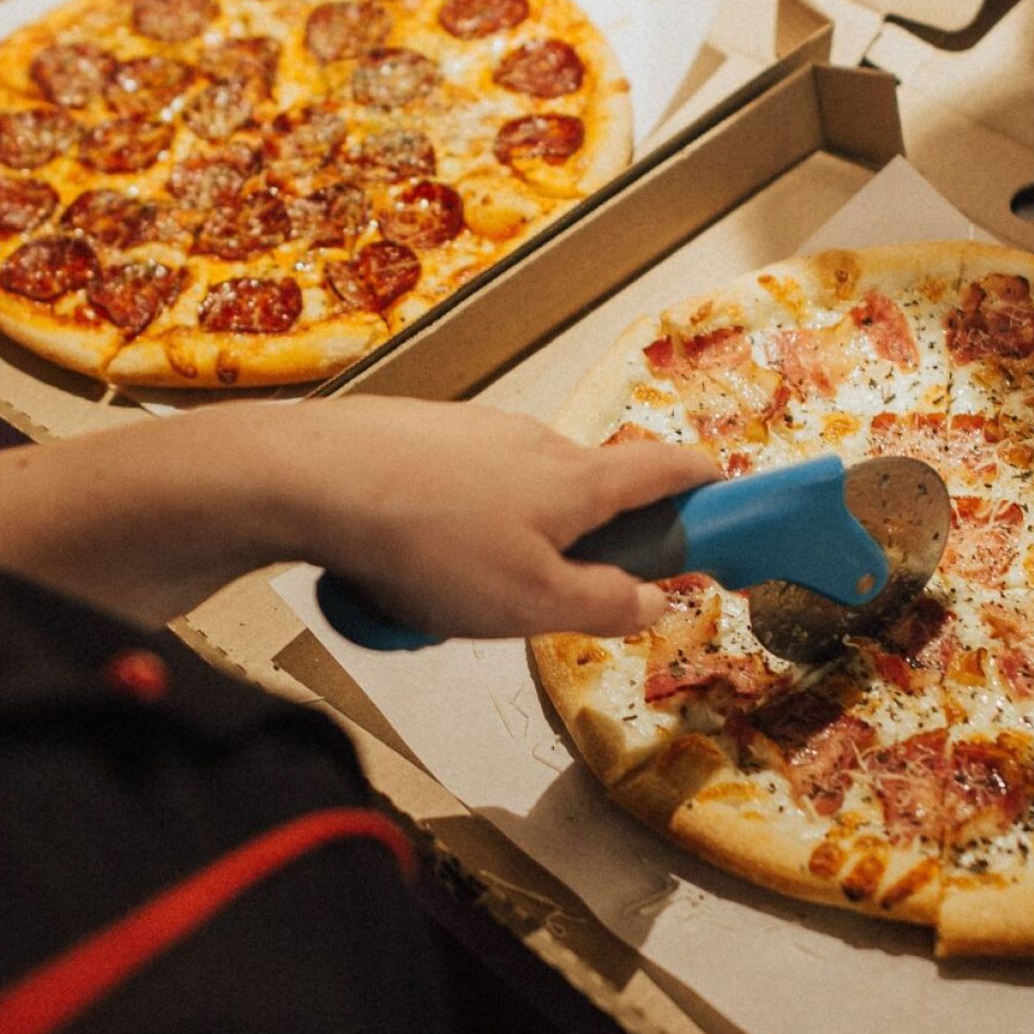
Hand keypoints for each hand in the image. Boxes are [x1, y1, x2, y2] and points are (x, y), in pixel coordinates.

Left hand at [276, 398, 716, 638]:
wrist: (310, 478)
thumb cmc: (435, 547)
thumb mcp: (531, 603)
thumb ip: (602, 604)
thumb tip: (655, 598)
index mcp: (579, 479)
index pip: (663, 468)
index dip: (702, 482)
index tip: (722, 492)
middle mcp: (533, 440)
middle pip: (585, 485)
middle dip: (584, 538)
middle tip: (552, 596)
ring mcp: (471, 429)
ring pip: (514, 491)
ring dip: (506, 541)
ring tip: (451, 596)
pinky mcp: (415, 434)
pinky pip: (454, 489)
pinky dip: (448, 529)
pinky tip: (401, 565)